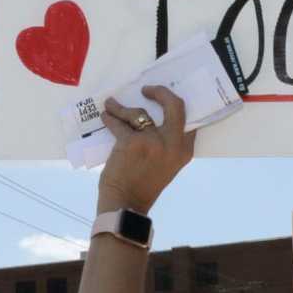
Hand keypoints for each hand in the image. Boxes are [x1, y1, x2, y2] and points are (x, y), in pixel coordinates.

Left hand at [96, 85, 193, 213]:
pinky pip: (119, 123)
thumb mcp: (166, 165)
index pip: (186, 119)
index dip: (173, 103)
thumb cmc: (144, 185)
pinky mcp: (131, 142)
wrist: (126, 203)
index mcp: (184, 150)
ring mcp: (153, 141)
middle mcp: (173, 143)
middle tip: (148, 90)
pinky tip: (105, 116)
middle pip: (173, 106)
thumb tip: (151, 120)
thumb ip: (166, 144)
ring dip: (121, 108)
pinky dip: (110, 118)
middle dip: (160, 92)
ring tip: (111, 106)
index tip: (163, 96)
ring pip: (138, 113)